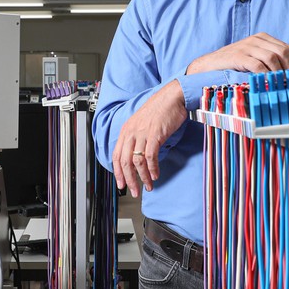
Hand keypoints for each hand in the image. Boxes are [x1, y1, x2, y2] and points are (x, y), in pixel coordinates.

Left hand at [112, 81, 186, 197]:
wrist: (172, 96)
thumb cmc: (160, 110)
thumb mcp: (142, 124)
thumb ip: (137, 138)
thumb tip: (137, 157)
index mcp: (126, 130)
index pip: (116, 156)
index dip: (118, 173)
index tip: (121, 184)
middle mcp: (131, 132)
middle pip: (124, 162)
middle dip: (129, 180)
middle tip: (134, 191)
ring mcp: (142, 133)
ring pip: (137, 162)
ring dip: (142, 177)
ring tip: (148, 186)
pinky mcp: (154, 135)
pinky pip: (150, 156)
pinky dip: (152, 168)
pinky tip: (155, 174)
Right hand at [186, 32, 288, 74]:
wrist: (210, 65)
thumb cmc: (235, 61)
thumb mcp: (258, 53)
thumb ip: (277, 50)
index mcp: (263, 38)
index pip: (286, 47)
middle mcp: (256, 40)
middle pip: (282, 51)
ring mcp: (247, 47)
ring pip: (272, 57)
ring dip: (283, 72)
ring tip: (288, 83)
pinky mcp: (238, 56)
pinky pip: (257, 65)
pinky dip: (267, 74)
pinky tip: (272, 82)